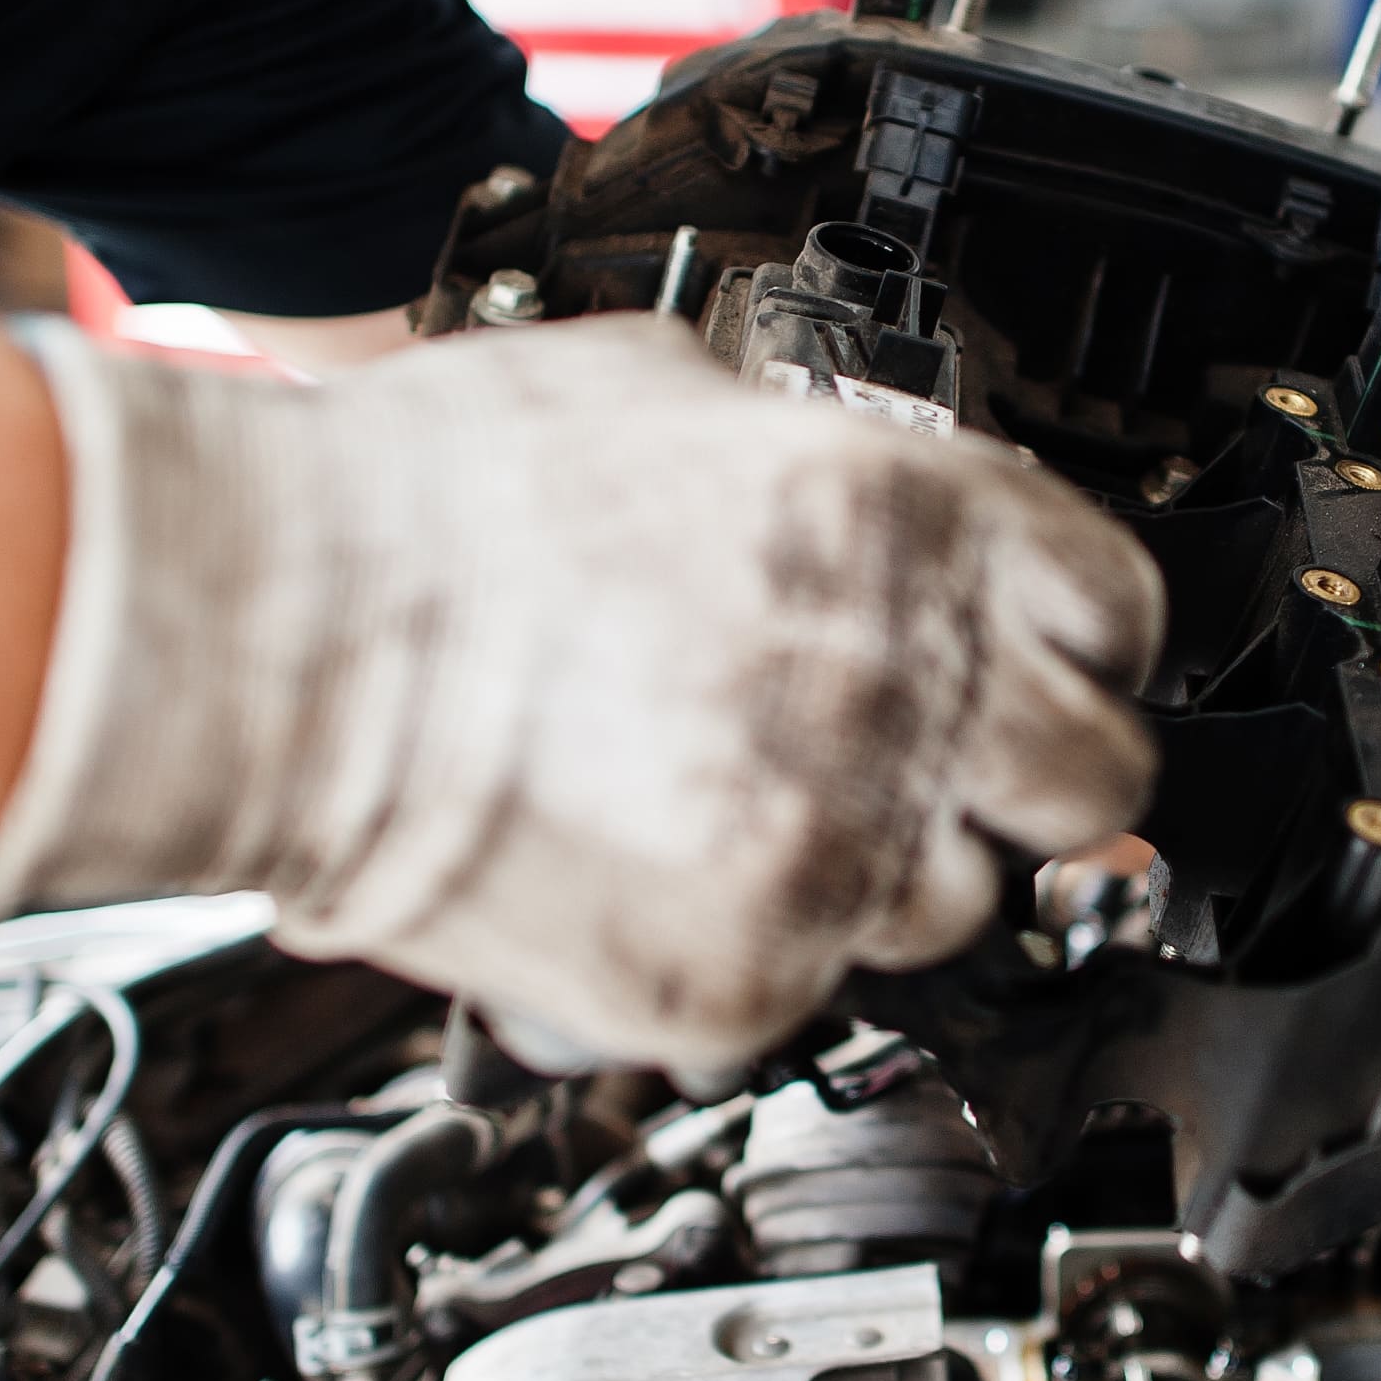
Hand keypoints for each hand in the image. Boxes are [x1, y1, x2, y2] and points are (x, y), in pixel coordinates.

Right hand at [0, 313, 1162, 1067]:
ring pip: (956, 907)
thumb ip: (814, 453)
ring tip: (739, 816)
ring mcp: (834, 849)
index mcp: (910, 521)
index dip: (1069, 638)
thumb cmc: (426, 501)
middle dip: (1014, 774)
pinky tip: (654, 876)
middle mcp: (909, 685)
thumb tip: (869, 490)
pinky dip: (745, 953)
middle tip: (926, 766)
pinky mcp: (744, 980)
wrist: (267, 637)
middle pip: (1088, 778)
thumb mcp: (664, 386)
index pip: (1113, 610)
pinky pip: (808, 994)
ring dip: (878, 872)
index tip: (1033, 661)